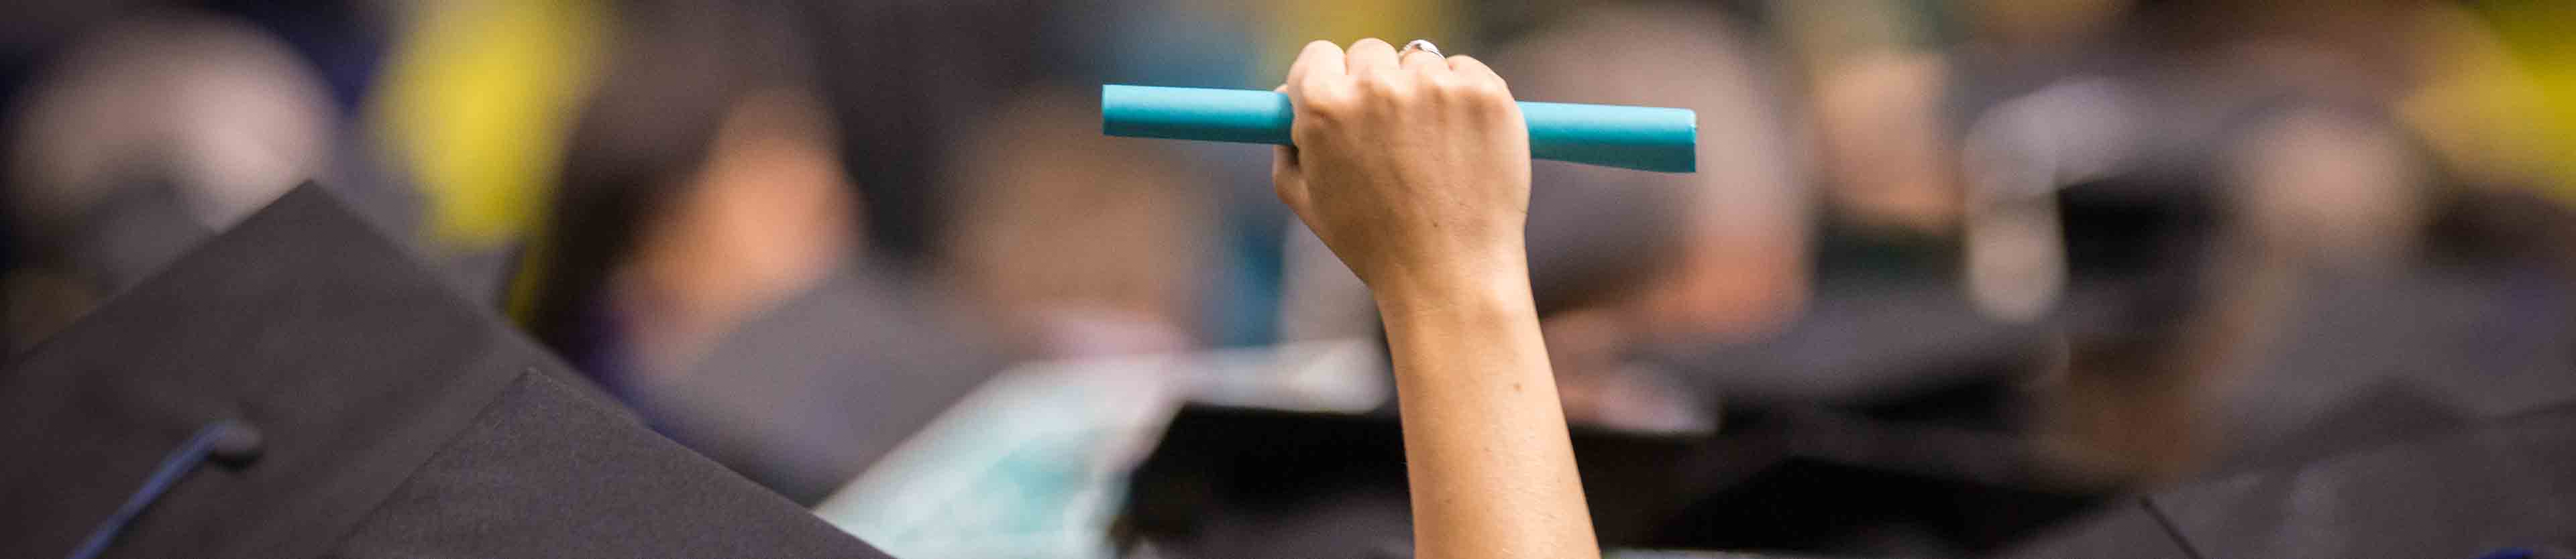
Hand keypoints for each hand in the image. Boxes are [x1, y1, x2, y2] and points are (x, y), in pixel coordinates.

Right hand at [1272, 39, 1532, 306]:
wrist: (1451, 276)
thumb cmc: (1373, 245)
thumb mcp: (1306, 201)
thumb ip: (1287, 142)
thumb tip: (1291, 95)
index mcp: (1325, 107)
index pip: (1318, 56)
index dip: (1329, 81)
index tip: (1344, 100)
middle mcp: (1378, 87)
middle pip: (1369, 53)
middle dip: (1376, 84)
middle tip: (1392, 134)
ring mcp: (1435, 86)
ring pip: (1420, 62)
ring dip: (1422, 92)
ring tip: (1431, 151)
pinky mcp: (1484, 92)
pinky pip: (1466, 72)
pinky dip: (1463, 98)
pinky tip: (1462, 145)